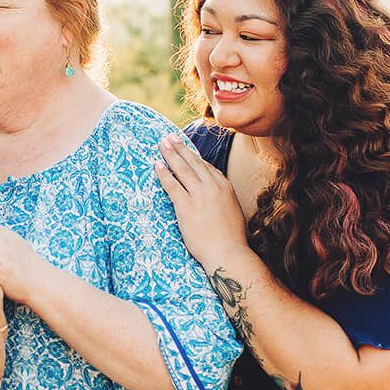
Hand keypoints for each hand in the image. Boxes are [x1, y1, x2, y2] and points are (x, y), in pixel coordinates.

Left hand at [155, 133, 251, 268]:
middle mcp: (212, 186)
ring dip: (170, 154)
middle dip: (180, 148)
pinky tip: (157, 165)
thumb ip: (224, 201)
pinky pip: (171, 184)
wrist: (227, 252)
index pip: (206, 167)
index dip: (194, 156)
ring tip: (162, 144)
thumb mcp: (233, 212)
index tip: (186, 149)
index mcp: (225, 187)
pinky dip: (163, 173)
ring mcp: (199, 194)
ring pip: (182, 168)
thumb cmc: (231, 239)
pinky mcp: (186, 205)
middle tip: (170, 137)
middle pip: (193, 162)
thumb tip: (218, 200)